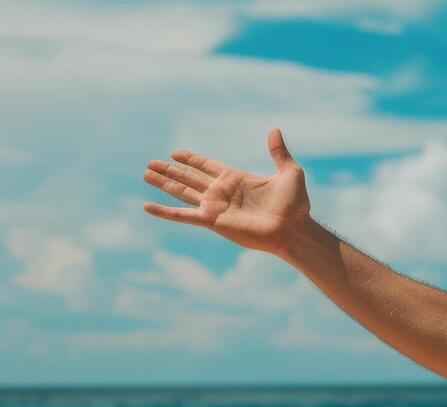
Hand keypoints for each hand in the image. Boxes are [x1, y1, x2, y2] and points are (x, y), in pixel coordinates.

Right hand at [141, 128, 310, 256]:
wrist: (293, 229)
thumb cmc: (295, 205)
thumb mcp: (290, 173)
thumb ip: (279, 152)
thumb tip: (274, 130)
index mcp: (236, 179)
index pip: (207, 166)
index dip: (192, 159)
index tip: (176, 153)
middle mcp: (222, 192)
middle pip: (190, 177)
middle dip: (171, 170)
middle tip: (151, 162)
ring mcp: (215, 206)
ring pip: (182, 192)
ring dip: (164, 183)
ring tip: (146, 173)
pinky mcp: (212, 221)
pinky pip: (183, 215)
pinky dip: (164, 212)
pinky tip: (147, 206)